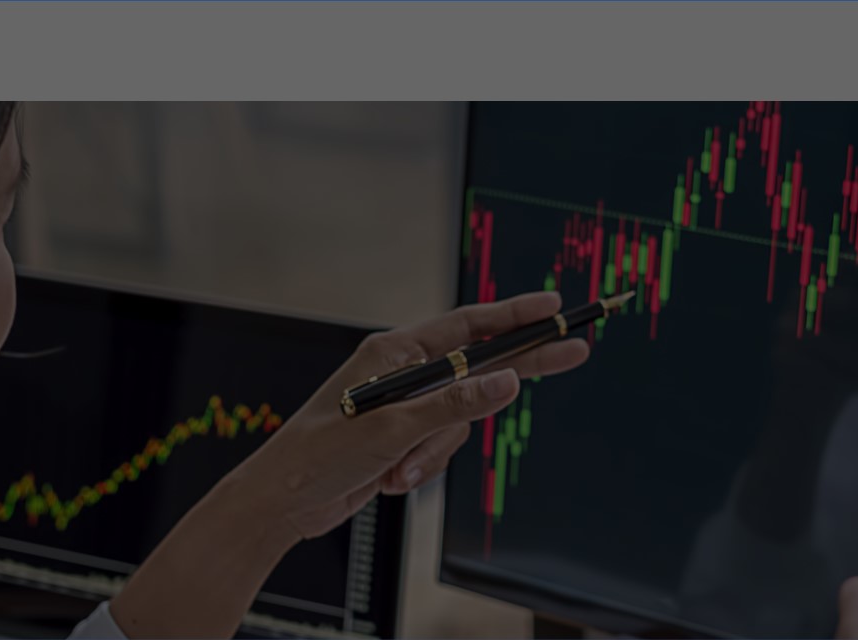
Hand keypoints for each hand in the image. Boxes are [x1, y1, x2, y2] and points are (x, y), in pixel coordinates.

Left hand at [238, 291, 589, 539]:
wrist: (284, 501)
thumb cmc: (319, 453)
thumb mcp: (395, 428)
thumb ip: (456, 404)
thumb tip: (507, 382)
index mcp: (395, 353)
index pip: (468, 327)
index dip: (515, 316)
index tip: (554, 308)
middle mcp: (401, 373)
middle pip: (475, 370)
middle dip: (515, 371)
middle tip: (573, 353)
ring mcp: (403, 408)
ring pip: (459, 423)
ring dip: (434, 452)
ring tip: (399, 468)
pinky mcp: (401, 440)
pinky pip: (439, 448)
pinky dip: (421, 467)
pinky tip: (390, 478)